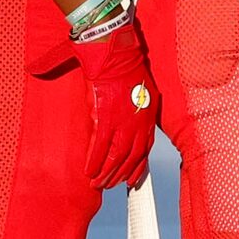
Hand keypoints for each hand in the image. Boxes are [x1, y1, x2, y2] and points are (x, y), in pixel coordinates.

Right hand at [74, 21, 160, 190]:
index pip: (145, 148)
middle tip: (111, 185)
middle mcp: (139, 122)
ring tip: (98, 184)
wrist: (116, 53)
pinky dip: (94, 161)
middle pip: (132, 156)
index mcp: (148, 115)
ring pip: (117, 156)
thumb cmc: (126, 66)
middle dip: (121, 174)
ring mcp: (123, 121)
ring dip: (107, 173)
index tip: (132, 178)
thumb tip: (125, 119)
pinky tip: (89, 171)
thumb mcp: (140, 88)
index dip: (138, 165)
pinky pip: (100, 146)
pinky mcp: (107, 118)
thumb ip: (135, 107)